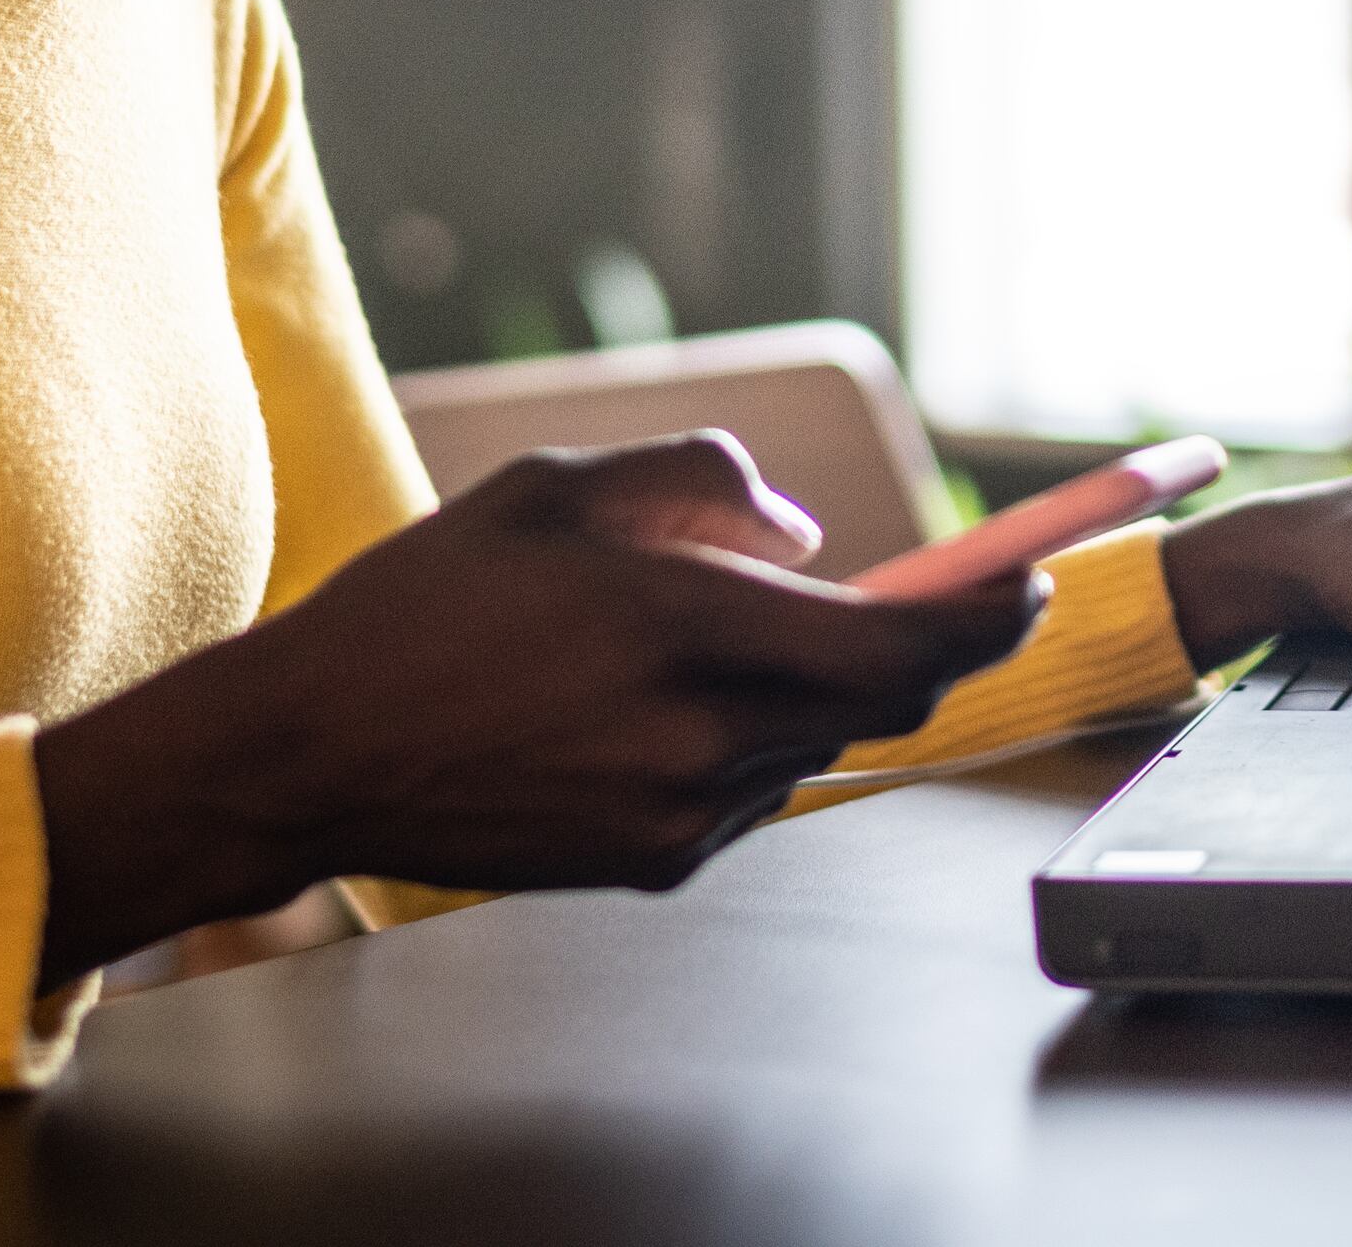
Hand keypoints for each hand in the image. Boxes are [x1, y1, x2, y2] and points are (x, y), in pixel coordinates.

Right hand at [32, 432, 1042, 981]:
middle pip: (882, 699)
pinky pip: (747, 793)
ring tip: (700, 639)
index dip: (994, 611)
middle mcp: (702, 734)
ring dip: (807, 688)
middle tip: (922, 589)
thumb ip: (704, 484)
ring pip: (813, 744)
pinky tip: (644, 706)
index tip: (1036, 575)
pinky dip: (742, 741)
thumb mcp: (561, 487)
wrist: (315, 751)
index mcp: (690, 625)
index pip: (906, 641)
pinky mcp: (650, 866)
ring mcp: (679, 815)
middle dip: (918, 643)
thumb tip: (808, 539)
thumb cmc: (427, 604)